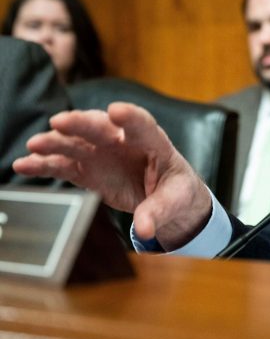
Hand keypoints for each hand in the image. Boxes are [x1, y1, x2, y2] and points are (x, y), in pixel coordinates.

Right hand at [12, 102, 211, 249]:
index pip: (143, 125)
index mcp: (154, 143)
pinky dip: (44, 164)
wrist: (164, 196)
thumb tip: (145, 229)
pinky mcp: (88, 169)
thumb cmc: (175, 190)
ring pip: (77, 143)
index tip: (116, 110)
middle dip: (81, 124)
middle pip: (102, 128)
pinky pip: (64, 165)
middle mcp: (124, 142)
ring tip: (35, 145)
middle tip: (60, 122)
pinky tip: (25, 164)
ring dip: (56, 142)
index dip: (131, 117)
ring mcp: (103, 153)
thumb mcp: (175, 201)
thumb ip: (158, 211)